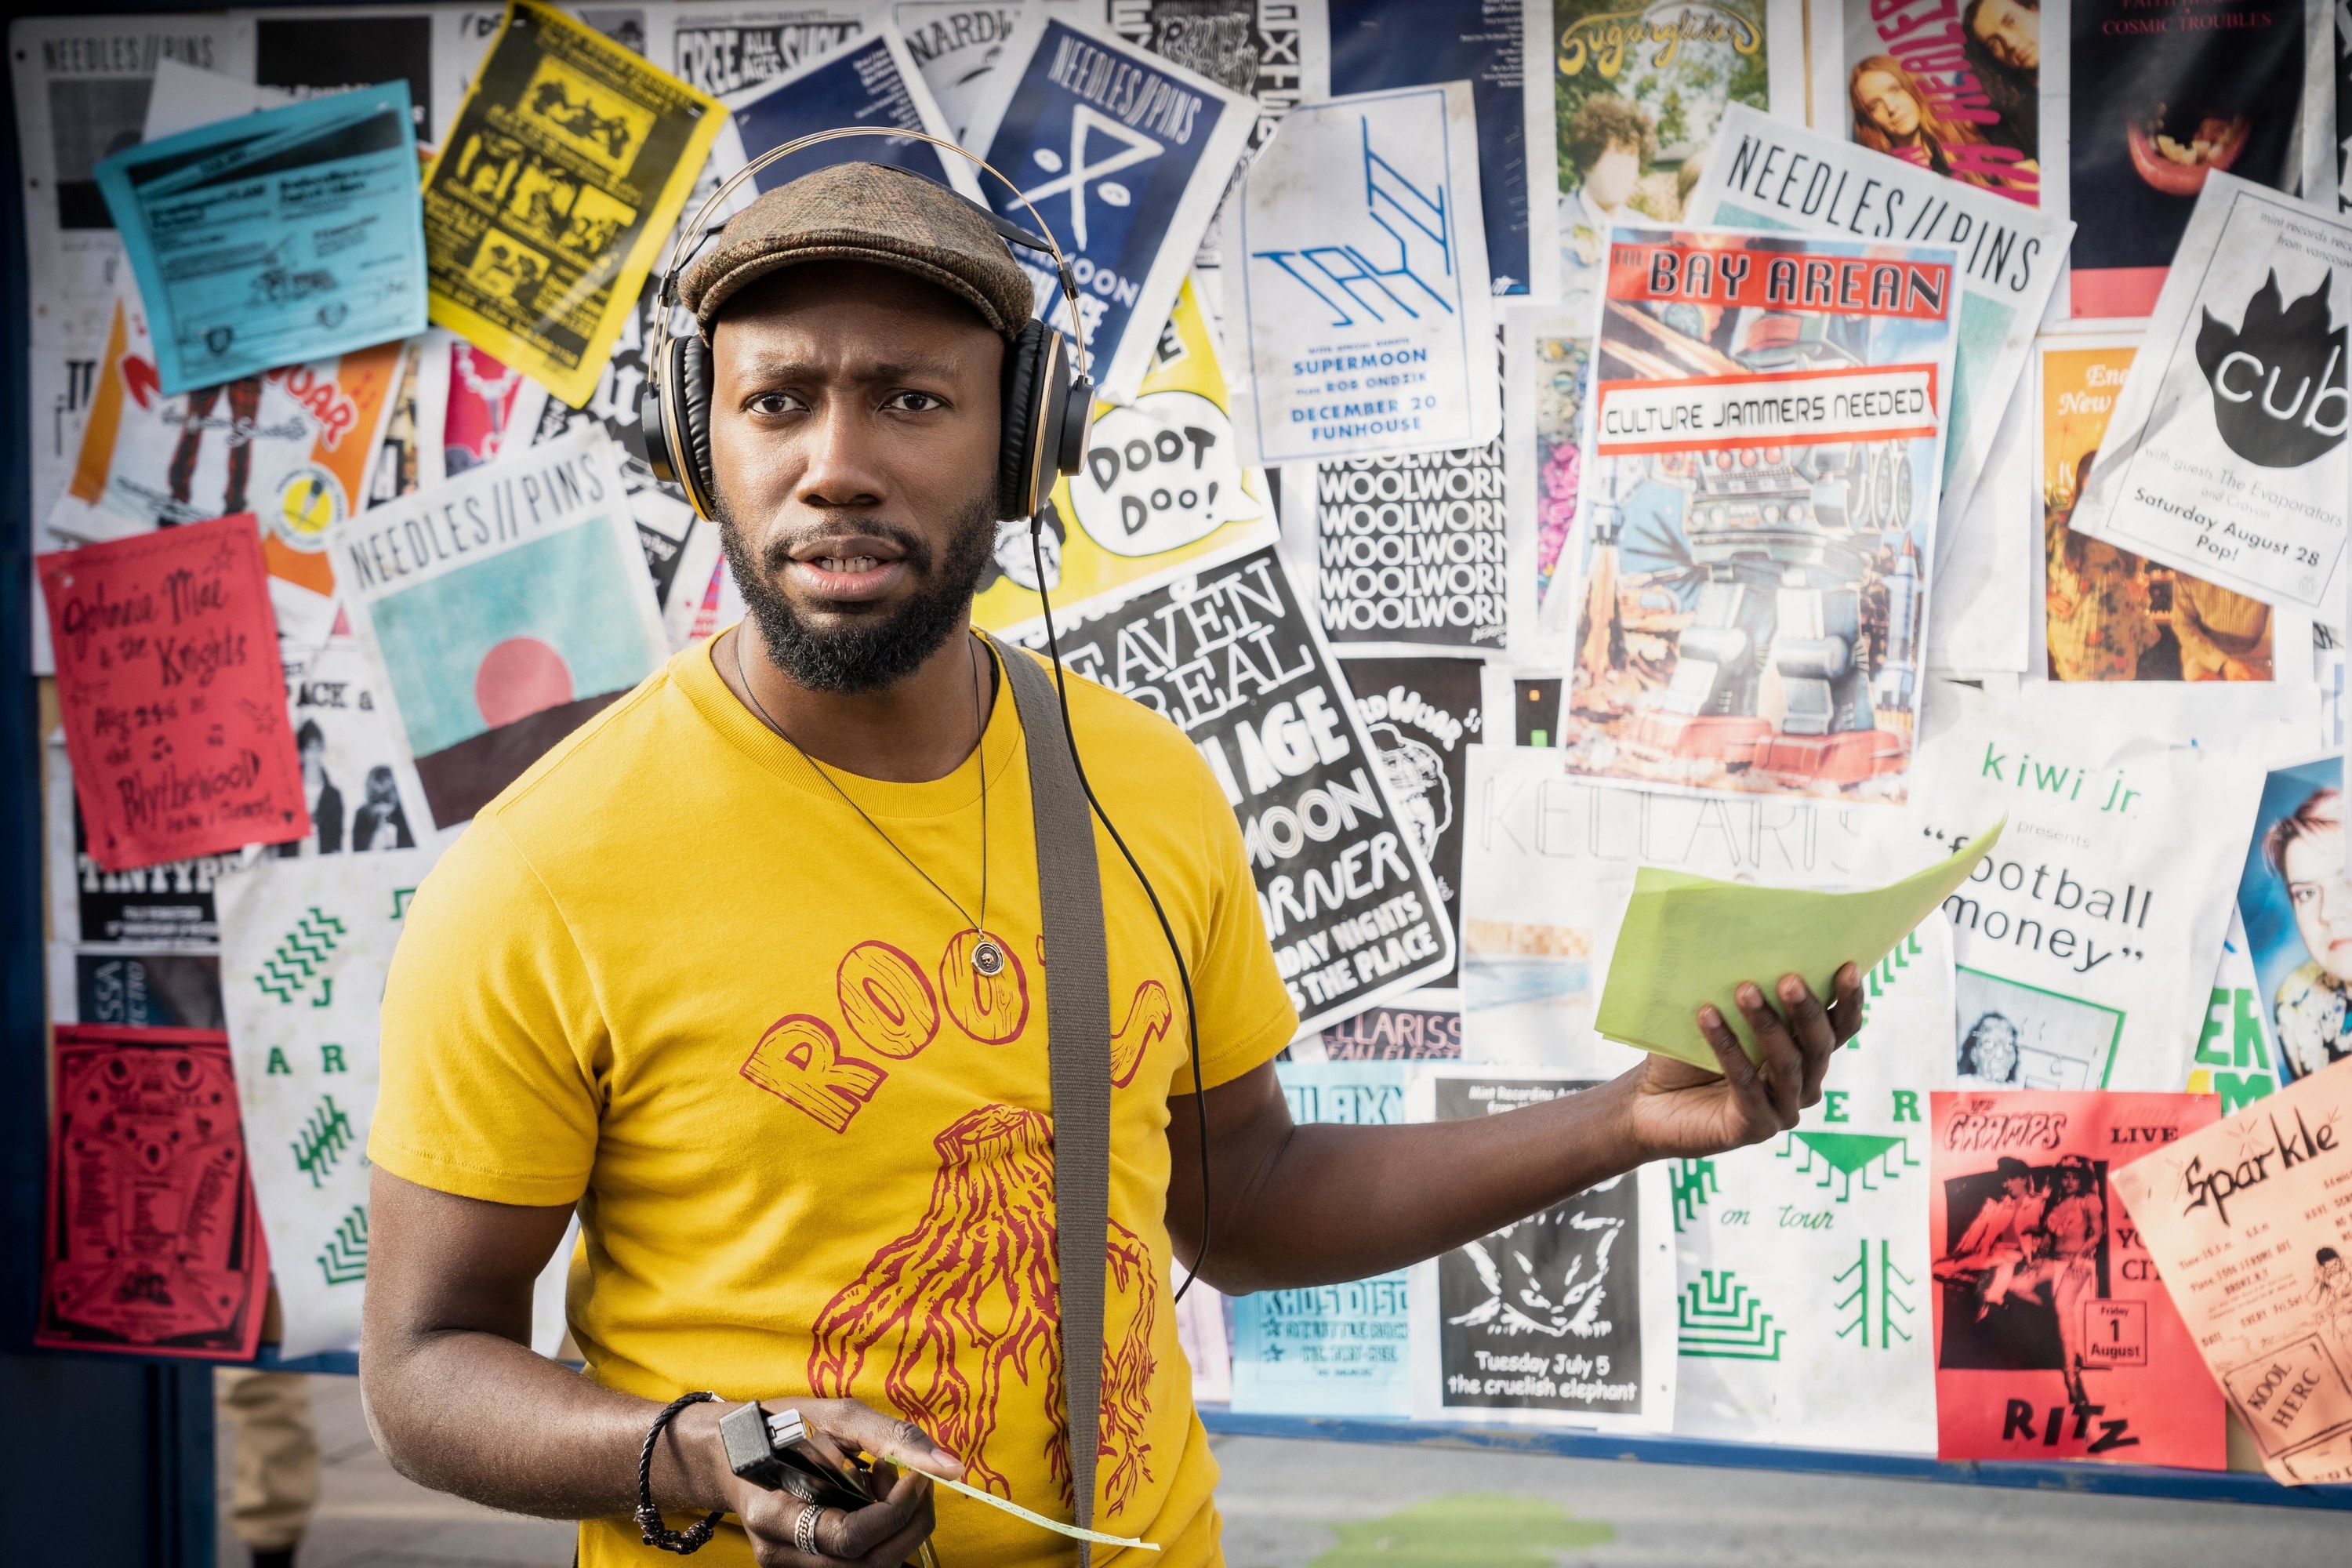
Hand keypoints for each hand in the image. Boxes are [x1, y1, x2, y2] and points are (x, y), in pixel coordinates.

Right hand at [683, 1395, 959, 1567]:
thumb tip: (951, 1467)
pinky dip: (883, 1535)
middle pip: (870, 1565)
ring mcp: (790, 1567)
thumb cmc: (780, 1426)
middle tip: (909, 1477)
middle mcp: (779, 1554)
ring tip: (883, 1483)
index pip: (852, 1538)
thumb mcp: (833, 1414)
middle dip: (909, 1521)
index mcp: (774, 1514)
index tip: (918, 1475)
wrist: (731, 1452)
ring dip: (899, 1528)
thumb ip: (892, 1438)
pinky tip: (871, 1501)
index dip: (897, 1510)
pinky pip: (861, 1564)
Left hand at [1621, 965, 1862, 1160]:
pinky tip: (1708, 1018)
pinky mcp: (1754, 1128)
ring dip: (1766, 1024)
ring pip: (1786, 1065)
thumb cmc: (1687, 1053)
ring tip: (1743, 989)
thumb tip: (1743, 938)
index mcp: (1805, 1054)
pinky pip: (1746, 1085)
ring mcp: (1782, 1110)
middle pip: (1818, 1046)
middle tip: (1789, 978)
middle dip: (1805, 1010)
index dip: (1848, 1001)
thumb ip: (1741, 989)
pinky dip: (1728, 1050)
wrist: (1649, 1104)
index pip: (1840, 1028)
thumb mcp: (1718, 1014)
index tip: (1848, 966)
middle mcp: (1803, 1085)